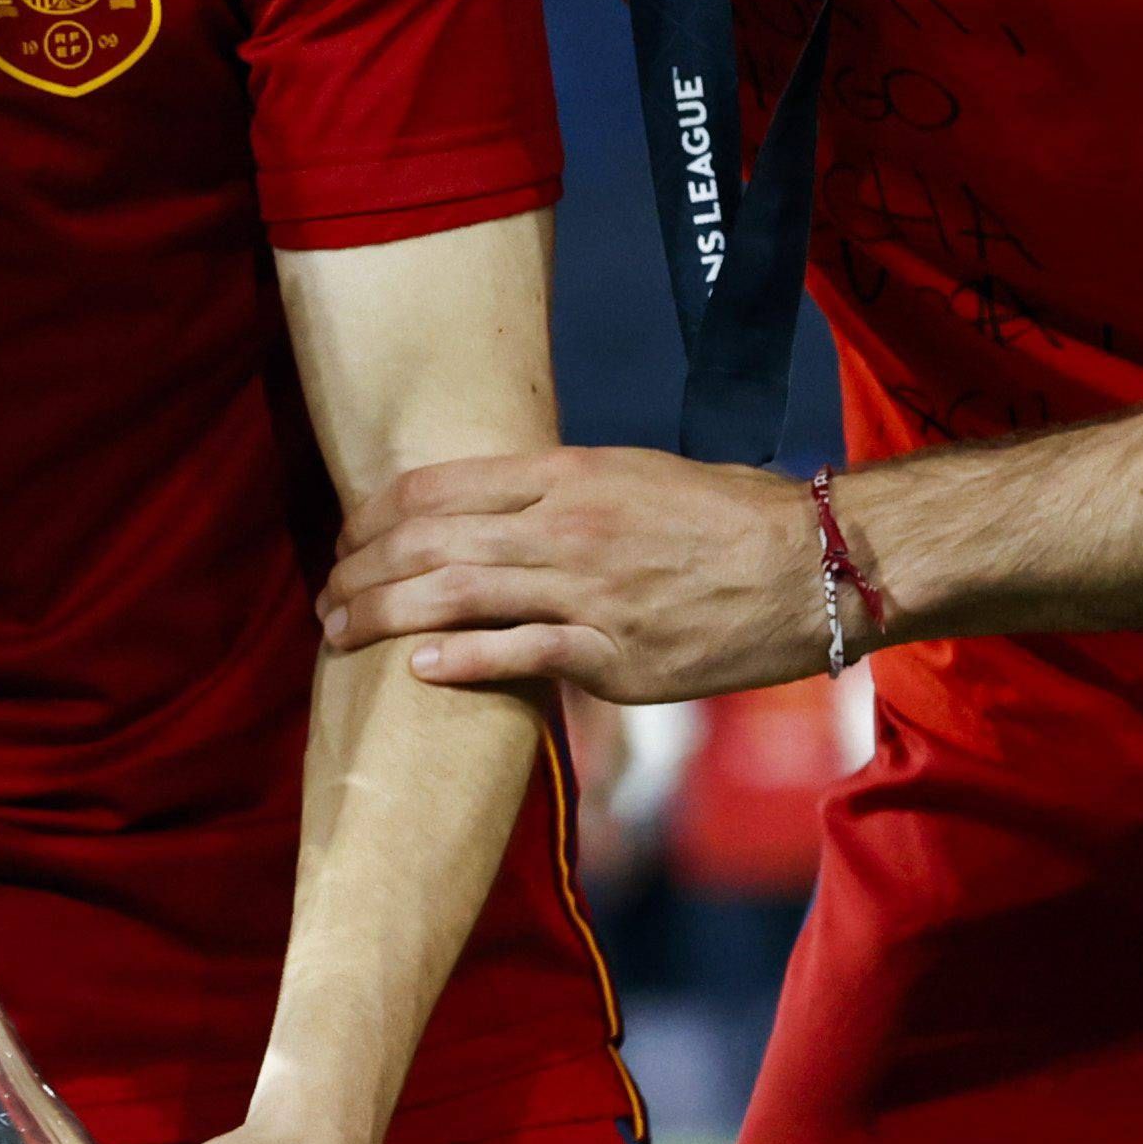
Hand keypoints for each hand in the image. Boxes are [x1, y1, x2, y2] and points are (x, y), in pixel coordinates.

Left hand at [319, 448, 834, 704]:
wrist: (818, 565)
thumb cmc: (734, 516)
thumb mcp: (636, 476)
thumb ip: (563, 494)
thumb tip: (501, 515)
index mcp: (569, 474)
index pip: (438, 487)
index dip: (375, 515)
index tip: (345, 538)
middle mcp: (567, 526)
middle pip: (428, 541)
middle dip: (359, 570)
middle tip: (325, 595)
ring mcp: (588, 593)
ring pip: (455, 595)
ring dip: (382, 615)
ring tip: (340, 635)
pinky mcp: (617, 658)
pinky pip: (520, 655)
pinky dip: (459, 660)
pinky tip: (418, 669)